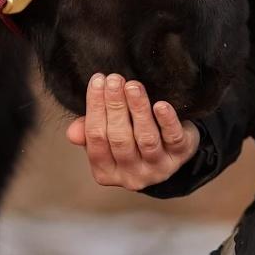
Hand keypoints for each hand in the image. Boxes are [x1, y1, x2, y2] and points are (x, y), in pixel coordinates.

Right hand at [65, 72, 201, 190]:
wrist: (172, 151)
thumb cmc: (133, 138)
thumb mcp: (109, 138)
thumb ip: (89, 133)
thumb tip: (73, 132)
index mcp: (107, 172)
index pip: (96, 140)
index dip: (95, 109)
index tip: (97, 81)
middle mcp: (131, 175)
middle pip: (119, 138)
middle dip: (115, 106)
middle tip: (114, 79)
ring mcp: (157, 168)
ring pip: (145, 138)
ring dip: (138, 109)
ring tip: (132, 86)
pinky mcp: (180, 156)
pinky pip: (173, 138)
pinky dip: (166, 121)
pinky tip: (160, 105)